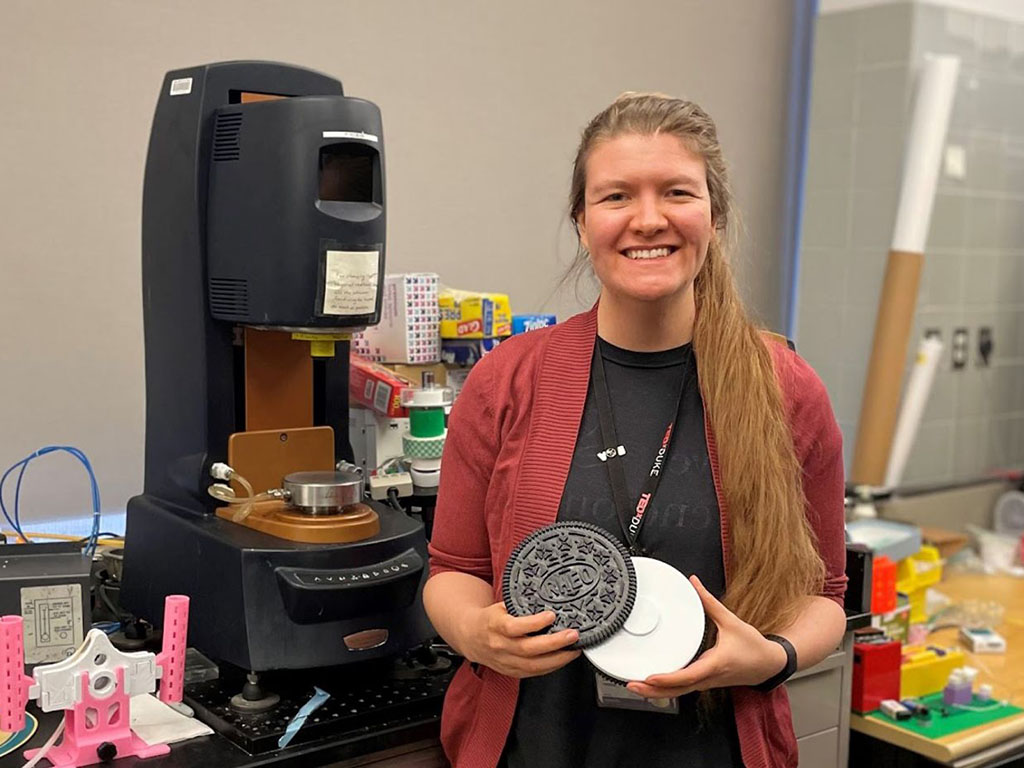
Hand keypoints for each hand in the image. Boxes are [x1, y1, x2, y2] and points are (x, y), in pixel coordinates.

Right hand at [458, 602, 580, 678]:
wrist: (470, 637)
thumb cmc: (489, 619)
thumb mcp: (501, 606)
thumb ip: (520, 607)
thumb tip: (547, 600)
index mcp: (495, 625)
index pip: (514, 627)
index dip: (534, 623)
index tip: (551, 616)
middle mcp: (500, 646)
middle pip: (528, 649)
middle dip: (554, 643)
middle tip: (572, 635)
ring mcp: (505, 661)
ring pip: (533, 665)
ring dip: (557, 659)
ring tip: (573, 649)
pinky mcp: (511, 671)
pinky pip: (533, 673)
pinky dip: (550, 667)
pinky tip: (562, 659)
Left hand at [626, 576, 786, 698]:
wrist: (769, 665)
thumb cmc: (753, 647)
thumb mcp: (731, 621)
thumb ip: (710, 602)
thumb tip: (694, 583)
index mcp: (714, 664)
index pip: (687, 676)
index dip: (668, 678)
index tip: (651, 677)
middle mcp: (708, 678)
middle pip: (677, 691)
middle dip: (653, 690)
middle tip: (631, 685)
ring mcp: (706, 683)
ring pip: (678, 692)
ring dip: (657, 692)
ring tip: (636, 685)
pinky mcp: (705, 682)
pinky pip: (683, 688)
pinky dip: (667, 688)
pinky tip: (654, 684)